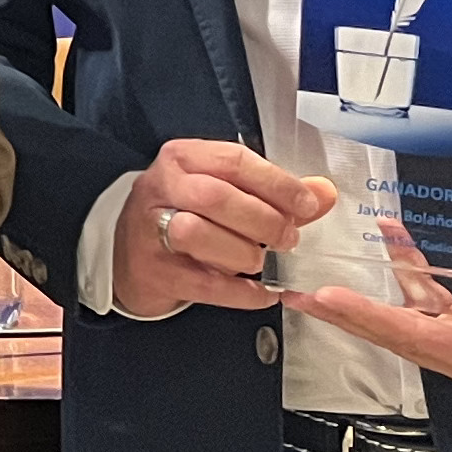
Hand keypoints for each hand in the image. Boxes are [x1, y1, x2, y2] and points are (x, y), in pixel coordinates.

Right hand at [110, 140, 333, 316]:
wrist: (128, 253)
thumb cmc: (184, 213)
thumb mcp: (223, 190)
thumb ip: (275, 193)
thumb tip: (323, 192)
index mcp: (183, 158)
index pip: (234, 161)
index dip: (277, 184)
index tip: (307, 205)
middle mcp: (162, 188)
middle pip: (215, 196)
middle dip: (263, 220)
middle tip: (288, 239)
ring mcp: (152, 230)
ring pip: (197, 233)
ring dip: (243, 252)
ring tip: (261, 261)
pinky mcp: (156, 272)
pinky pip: (203, 283)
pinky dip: (240, 293)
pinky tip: (261, 293)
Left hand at [283, 240, 451, 399]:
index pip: (422, 339)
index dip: (371, 320)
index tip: (326, 302)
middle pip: (406, 337)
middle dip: (354, 313)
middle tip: (302, 291)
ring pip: (422, 322)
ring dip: (391, 287)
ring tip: (366, 241)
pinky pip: (445, 313)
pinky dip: (422, 283)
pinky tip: (408, 252)